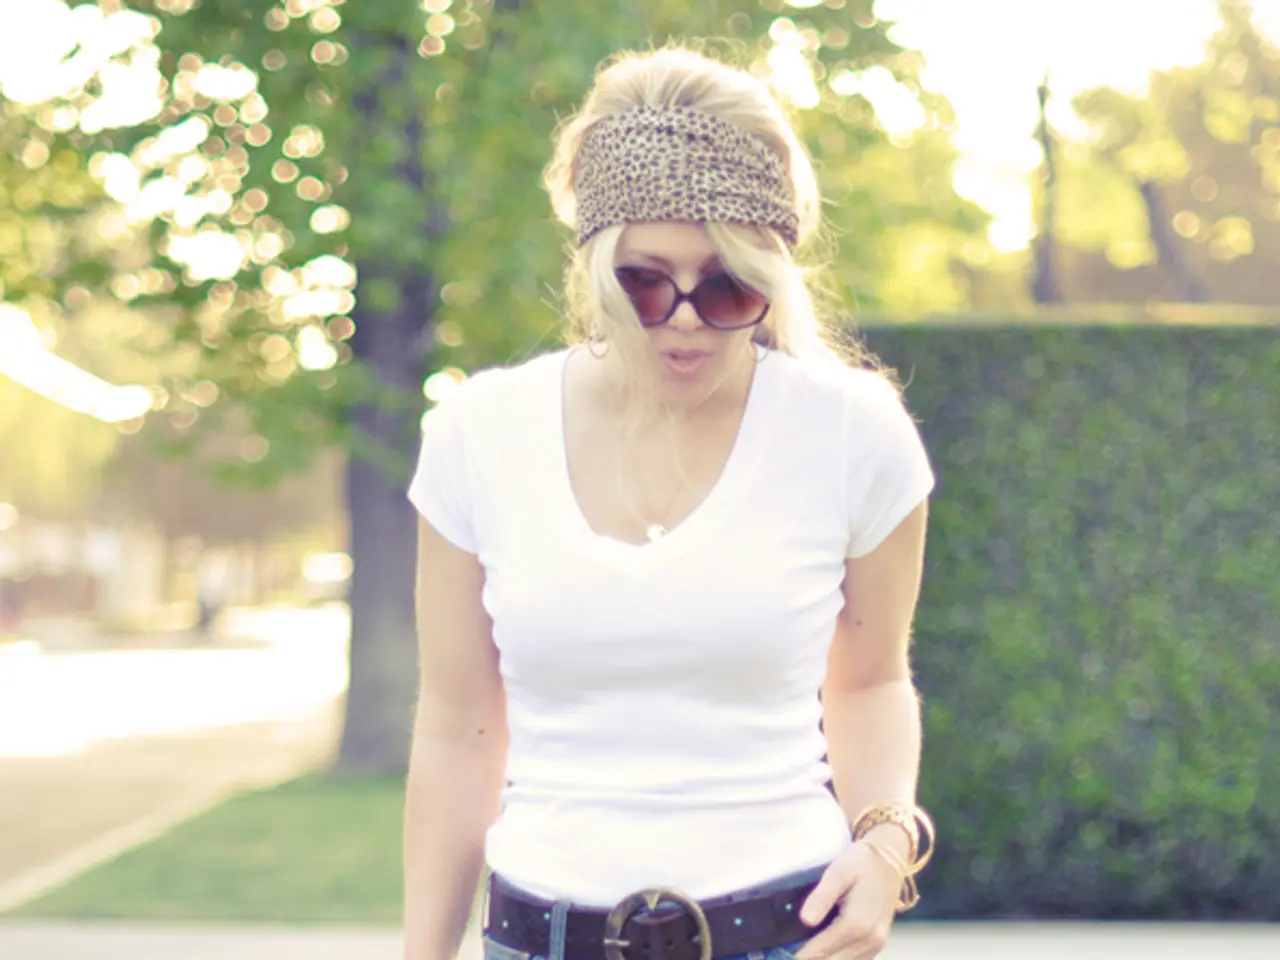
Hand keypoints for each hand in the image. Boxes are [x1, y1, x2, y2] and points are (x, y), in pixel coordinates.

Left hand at [793, 840, 901, 959]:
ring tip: (803, 950)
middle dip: (810, 958)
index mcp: (856, 923)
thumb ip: (821, 897)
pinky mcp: (878, 945)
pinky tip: (823, 949)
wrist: (889, 860)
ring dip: (823, 959)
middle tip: (787, 952)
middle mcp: (869, 940)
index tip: (780, 954)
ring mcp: (876, 945)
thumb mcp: (837, 872)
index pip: (820, 951)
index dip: (798, 956)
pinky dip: (837, 958)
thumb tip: (805, 921)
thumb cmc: (861, 863)